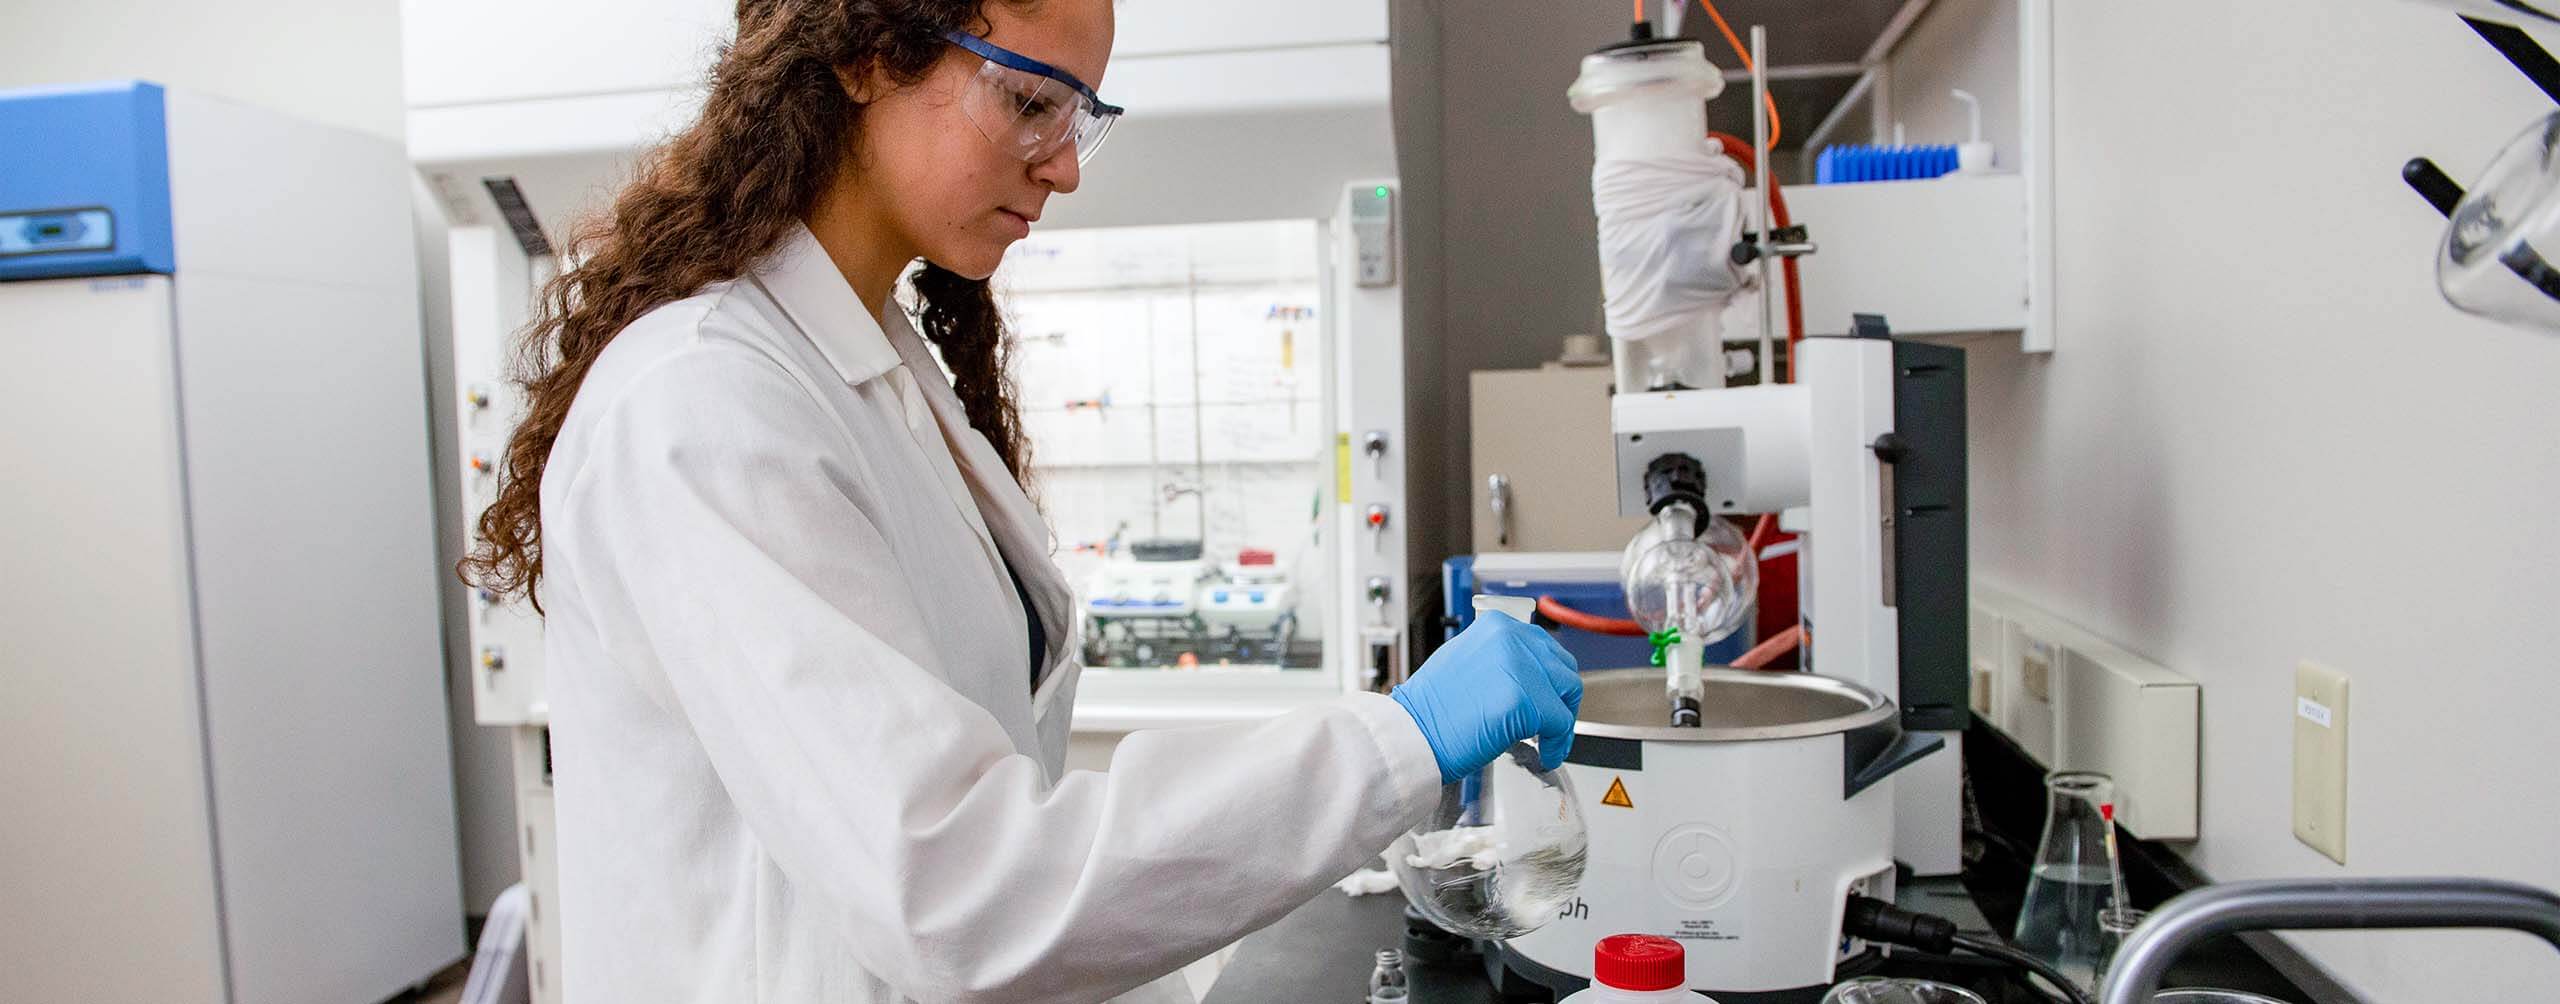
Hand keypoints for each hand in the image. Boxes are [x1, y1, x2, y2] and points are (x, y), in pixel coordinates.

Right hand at [1389, 611, 1581, 783]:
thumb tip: (1531, 676)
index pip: (1545, 647)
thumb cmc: (1431, 708)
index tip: (1551, 698)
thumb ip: (1502, 658)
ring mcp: (1519, 667)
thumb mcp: (1467, 660)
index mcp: (1497, 625)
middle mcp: (1511, 638)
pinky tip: (1545, 754)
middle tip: (1555, 723)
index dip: (1551, 679)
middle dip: (1563, 698)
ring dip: (1562, 722)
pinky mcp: (1525, 700)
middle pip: (1562, 668)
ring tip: (1549, 740)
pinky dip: (1556, 743)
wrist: (1412, 733)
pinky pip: (1559, 723)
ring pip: (1566, 694)